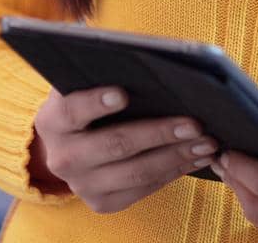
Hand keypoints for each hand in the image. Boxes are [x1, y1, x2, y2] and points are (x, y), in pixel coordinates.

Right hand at [31, 85, 220, 212]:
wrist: (68, 145)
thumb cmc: (84, 100)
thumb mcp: (81, 83)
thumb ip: (98, 68)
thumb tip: (134, 53)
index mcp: (51, 121)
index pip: (71, 111)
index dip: (95, 103)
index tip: (123, 93)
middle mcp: (62, 158)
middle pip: (114, 145)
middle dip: (158, 133)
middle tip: (194, 123)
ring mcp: (82, 185)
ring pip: (135, 172)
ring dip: (176, 156)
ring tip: (206, 143)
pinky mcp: (102, 203)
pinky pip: (144, 189)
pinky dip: (174, 172)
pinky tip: (196, 158)